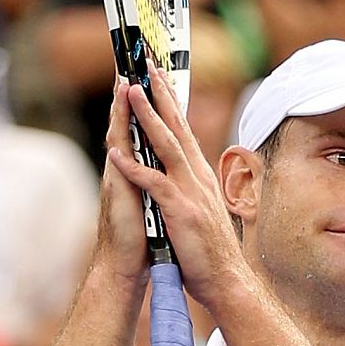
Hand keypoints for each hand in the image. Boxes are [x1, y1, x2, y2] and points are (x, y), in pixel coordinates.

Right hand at [95, 79, 149, 286]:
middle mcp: (129, 168)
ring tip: (127, 76)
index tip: (157, 78)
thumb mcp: (160, 205)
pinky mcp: (118, 187)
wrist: (127, 267)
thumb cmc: (145, 240)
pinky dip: (120, 129)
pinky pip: (119, 151)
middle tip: (138, 62)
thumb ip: (160, 185)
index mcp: (144, 171)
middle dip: (136, 93)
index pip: (149, 131)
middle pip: (132, 123)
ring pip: (122, 131)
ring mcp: (120, 175)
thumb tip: (171, 173)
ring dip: (124, 104)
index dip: (153, 105)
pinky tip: (120, 112)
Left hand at [106, 61, 250, 310]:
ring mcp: (189, 192)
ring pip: (166, 146)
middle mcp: (197, 176)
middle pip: (176, 126)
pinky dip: (135, 168)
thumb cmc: (210, 250)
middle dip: (160, 93)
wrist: (226, 281)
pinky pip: (154, 184)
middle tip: (145, 64)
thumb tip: (185, 173)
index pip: (183, 129)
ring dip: (147, 117)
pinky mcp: (179, 212)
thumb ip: (191, 187)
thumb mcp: (200, 209)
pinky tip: (117, 154)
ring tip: (132, 92)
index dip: (170, 101)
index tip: (158, 75)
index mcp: (199, 175)